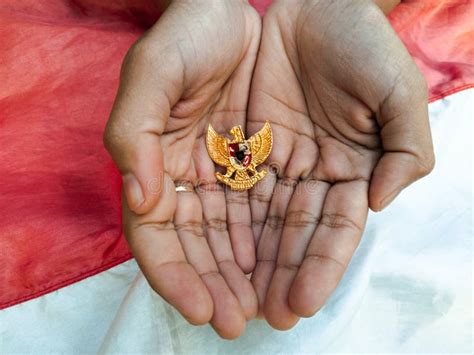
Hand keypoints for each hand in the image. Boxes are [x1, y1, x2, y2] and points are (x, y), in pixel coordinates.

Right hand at [104, 0, 260, 338]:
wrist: (232, 10)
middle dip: (216, 286)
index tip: (199, 307)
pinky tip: (284, 270)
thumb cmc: (187, 36)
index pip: (157, 234)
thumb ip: (134, 134)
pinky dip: (275, 243)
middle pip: (199, 246)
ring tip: (268, 309)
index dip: (173, 275)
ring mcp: (228, 174)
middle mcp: (190, 177)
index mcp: (155, 163)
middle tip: (237, 322)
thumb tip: (140, 199)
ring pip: (235, 237)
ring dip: (248, 276)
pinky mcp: (264, 164)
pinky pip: (270, 212)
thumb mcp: (152, 74)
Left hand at [248, 0, 433, 328]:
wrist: (312, 3)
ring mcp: (271, 163)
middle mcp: (308, 175)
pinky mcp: (237, 147)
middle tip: (258, 318)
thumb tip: (377, 205)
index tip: (301, 304)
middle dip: (276, 277)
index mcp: (348, 170)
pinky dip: (222, 224)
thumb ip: (405, 151)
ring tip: (231, 304)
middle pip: (290, 236)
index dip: (318, 268)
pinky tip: (213, 258)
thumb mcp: (397, 92)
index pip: (332, 231)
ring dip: (245, 264)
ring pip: (255, 223)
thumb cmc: (359, 43)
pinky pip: (226, 191)